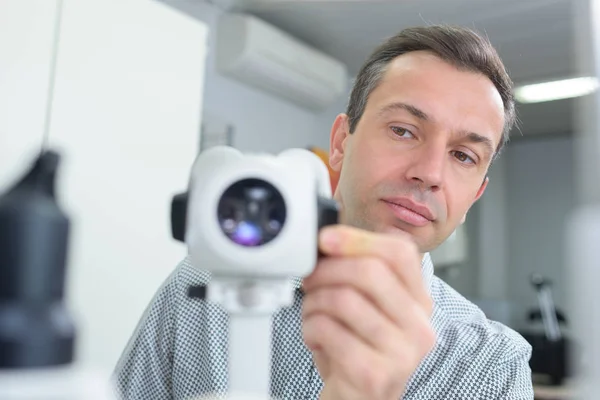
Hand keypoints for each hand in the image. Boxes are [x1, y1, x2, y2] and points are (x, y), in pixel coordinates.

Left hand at [301, 225, 435, 399]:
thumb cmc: (357, 351)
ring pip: (344, 299)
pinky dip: (310, 328)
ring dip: (314, 303)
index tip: (326, 240)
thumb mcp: (365, 308)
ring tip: (312, 314)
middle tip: (309, 280)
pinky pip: (329, 330)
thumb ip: (357, 275)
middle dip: (326, 270)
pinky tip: (315, 337)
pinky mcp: (376, 374)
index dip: (358, 239)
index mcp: (419, 303)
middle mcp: (419, 326)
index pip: (400, 253)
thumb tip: (329, 241)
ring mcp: (402, 353)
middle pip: (370, 272)